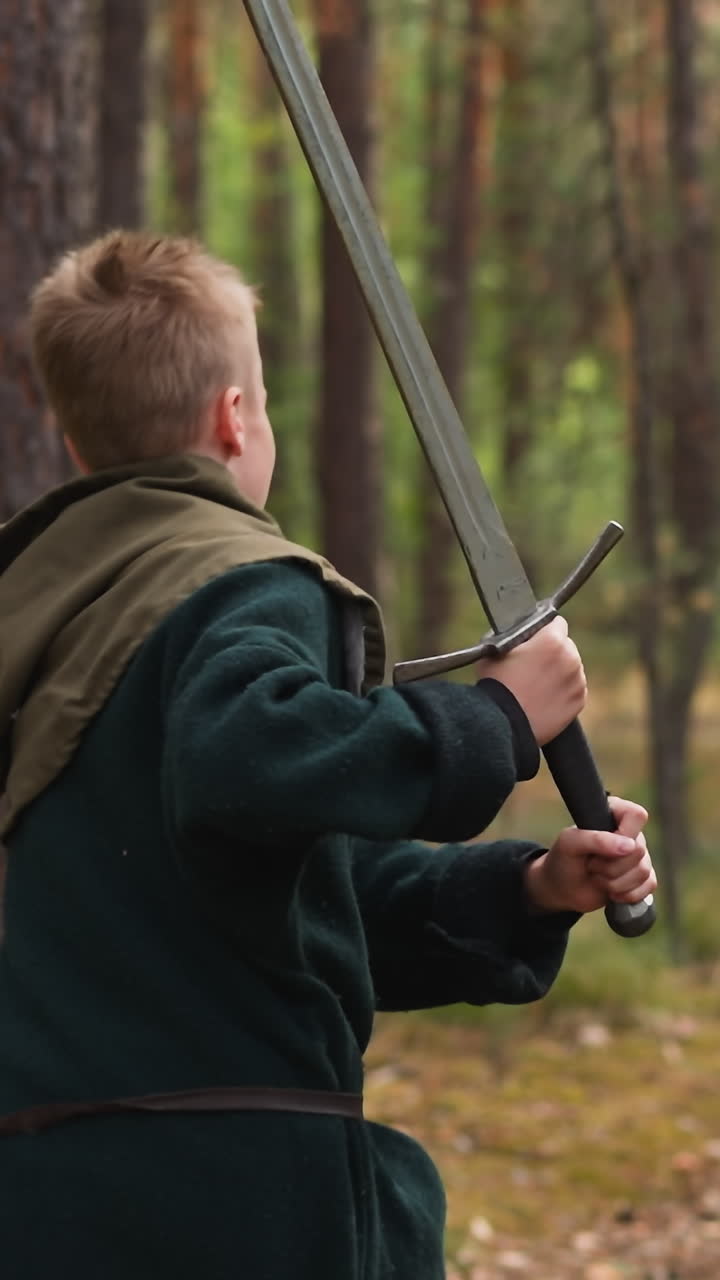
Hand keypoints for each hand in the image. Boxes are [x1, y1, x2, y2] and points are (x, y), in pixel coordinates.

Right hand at [476, 616, 586, 744]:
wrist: (503, 724)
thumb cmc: (495, 684)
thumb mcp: (495, 649)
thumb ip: (512, 636)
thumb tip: (516, 632)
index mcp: (552, 640)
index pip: (556, 622)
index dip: (543, 629)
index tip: (534, 639)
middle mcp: (571, 657)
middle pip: (566, 645)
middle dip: (552, 652)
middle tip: (532, 666)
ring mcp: (578, 681)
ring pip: (571, 668)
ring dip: (559, 672)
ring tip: (537, 685)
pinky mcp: (579, 701)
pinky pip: (574, 689)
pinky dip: (563, 691)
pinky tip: (544, 698)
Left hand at [523, 795, 656, 914]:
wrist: (563, 889)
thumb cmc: (564, 859)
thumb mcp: (570, 843)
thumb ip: (596, 839)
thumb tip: (630, 846)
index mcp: (615, 813)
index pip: (636, 815)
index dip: (622, 835)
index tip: (601, 848)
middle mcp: (631, 833)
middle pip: (639, 849)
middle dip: (610, 866)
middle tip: (591, 865)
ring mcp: (638, 856)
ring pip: (643, 871)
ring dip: (614, 882)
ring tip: (597, 877)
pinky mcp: (643, 877)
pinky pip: (649, 885)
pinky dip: (626, 894)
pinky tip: (611, 892)